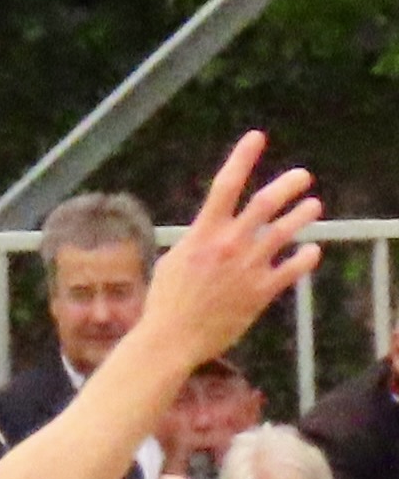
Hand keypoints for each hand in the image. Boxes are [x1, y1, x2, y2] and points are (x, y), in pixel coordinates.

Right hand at [134, 133, 323, 368]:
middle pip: (266, 203)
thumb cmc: (165, 304)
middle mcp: (228, 246)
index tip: (257, 137)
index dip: (243, 158)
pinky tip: (311, 251)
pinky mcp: (261, 292)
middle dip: (289, 184)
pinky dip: (306, 257)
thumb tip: (208, 229)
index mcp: (202, 235)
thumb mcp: (173, 263)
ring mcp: (247, 268)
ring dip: (303, 214)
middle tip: (302, 177)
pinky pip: (294, 268)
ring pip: (286, 231)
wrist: (170, 341)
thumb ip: (196, 242)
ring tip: (313, 206)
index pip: (224, 186)